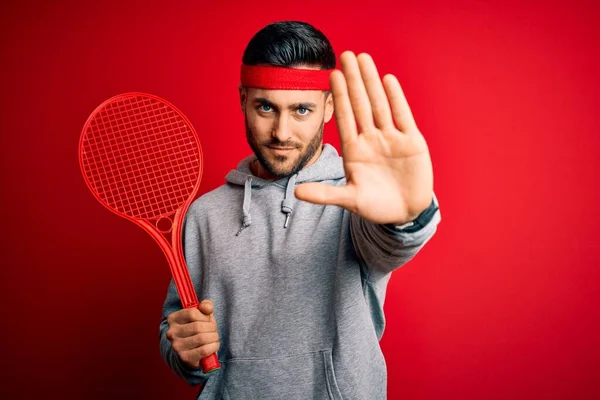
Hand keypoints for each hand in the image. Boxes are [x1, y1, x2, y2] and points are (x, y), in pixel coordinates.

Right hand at [166, 300, 219, 368]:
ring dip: (214, 337)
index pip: (192, 313)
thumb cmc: (196, 329)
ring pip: (202, 338)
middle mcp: (172, 332)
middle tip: (213, 330)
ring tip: (214, 337)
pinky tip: (213, 345)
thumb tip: (208, 307)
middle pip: (198, 326)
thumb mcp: (201, 314)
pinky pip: (204, 350)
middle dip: (211, 328)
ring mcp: (177, 346)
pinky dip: (213, 347)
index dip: (204, 316)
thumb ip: (205, 306)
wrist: (189, 350)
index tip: (208, 320)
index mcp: (173, 319)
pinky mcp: (184, 357)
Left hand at [295, 51, 433, 224]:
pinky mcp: (412, 142)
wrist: (405, 214)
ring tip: (364, 58)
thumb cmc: (376, 206)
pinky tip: (387, 80)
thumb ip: (325, 194)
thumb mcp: (350, 200)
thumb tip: (295, 192)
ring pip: (380, 104)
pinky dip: (396, 98)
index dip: (339, 96)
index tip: (331, 74)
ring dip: (372, 82)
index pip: (345, 118)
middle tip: (346, 54)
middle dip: (354, 80)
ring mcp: (392, 139)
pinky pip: (403, 116)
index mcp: (354, 151)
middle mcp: (371, 140)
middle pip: (361, 104)